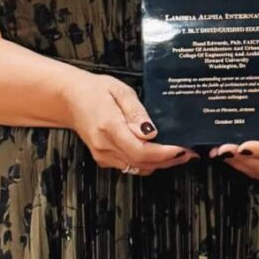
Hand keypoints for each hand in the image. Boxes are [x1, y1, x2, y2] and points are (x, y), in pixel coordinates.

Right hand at [66, 73, 198, 174]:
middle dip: (168, 161)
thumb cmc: (94, 90)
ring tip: (179, 154)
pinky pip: (129, 166)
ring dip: (159, 164)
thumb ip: (137, 112)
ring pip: (136, 168)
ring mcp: (102, 155)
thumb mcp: (120, 91)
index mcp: (109, 127)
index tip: (182, 149)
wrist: (69, 98)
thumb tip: (152, 132)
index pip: (141, 150)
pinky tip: (159, 154)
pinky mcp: (103, 158)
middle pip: (142, 163)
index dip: (164, 154)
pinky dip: (146, 163)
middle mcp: (105, 146)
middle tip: (189, 153)